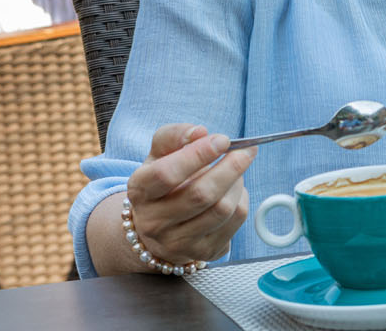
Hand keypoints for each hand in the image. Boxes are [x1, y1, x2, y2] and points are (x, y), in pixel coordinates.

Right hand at [124, 124, 255, 265]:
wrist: (156, 226)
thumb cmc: (162, 182)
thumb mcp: (159, 154)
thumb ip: (175, 136)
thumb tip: (200, 132)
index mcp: (140, 192)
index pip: (167, 174)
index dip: (198, 154)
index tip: (223, 140)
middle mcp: (154, 222)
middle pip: (201, 195)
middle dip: (230, 167)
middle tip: (245, 150)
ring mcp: (178, 243)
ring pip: (222, 210)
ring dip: (238, 183)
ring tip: (237, 169)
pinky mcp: (202, 253)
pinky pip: (235, 223)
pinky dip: (241, 200)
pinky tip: (234, 191)